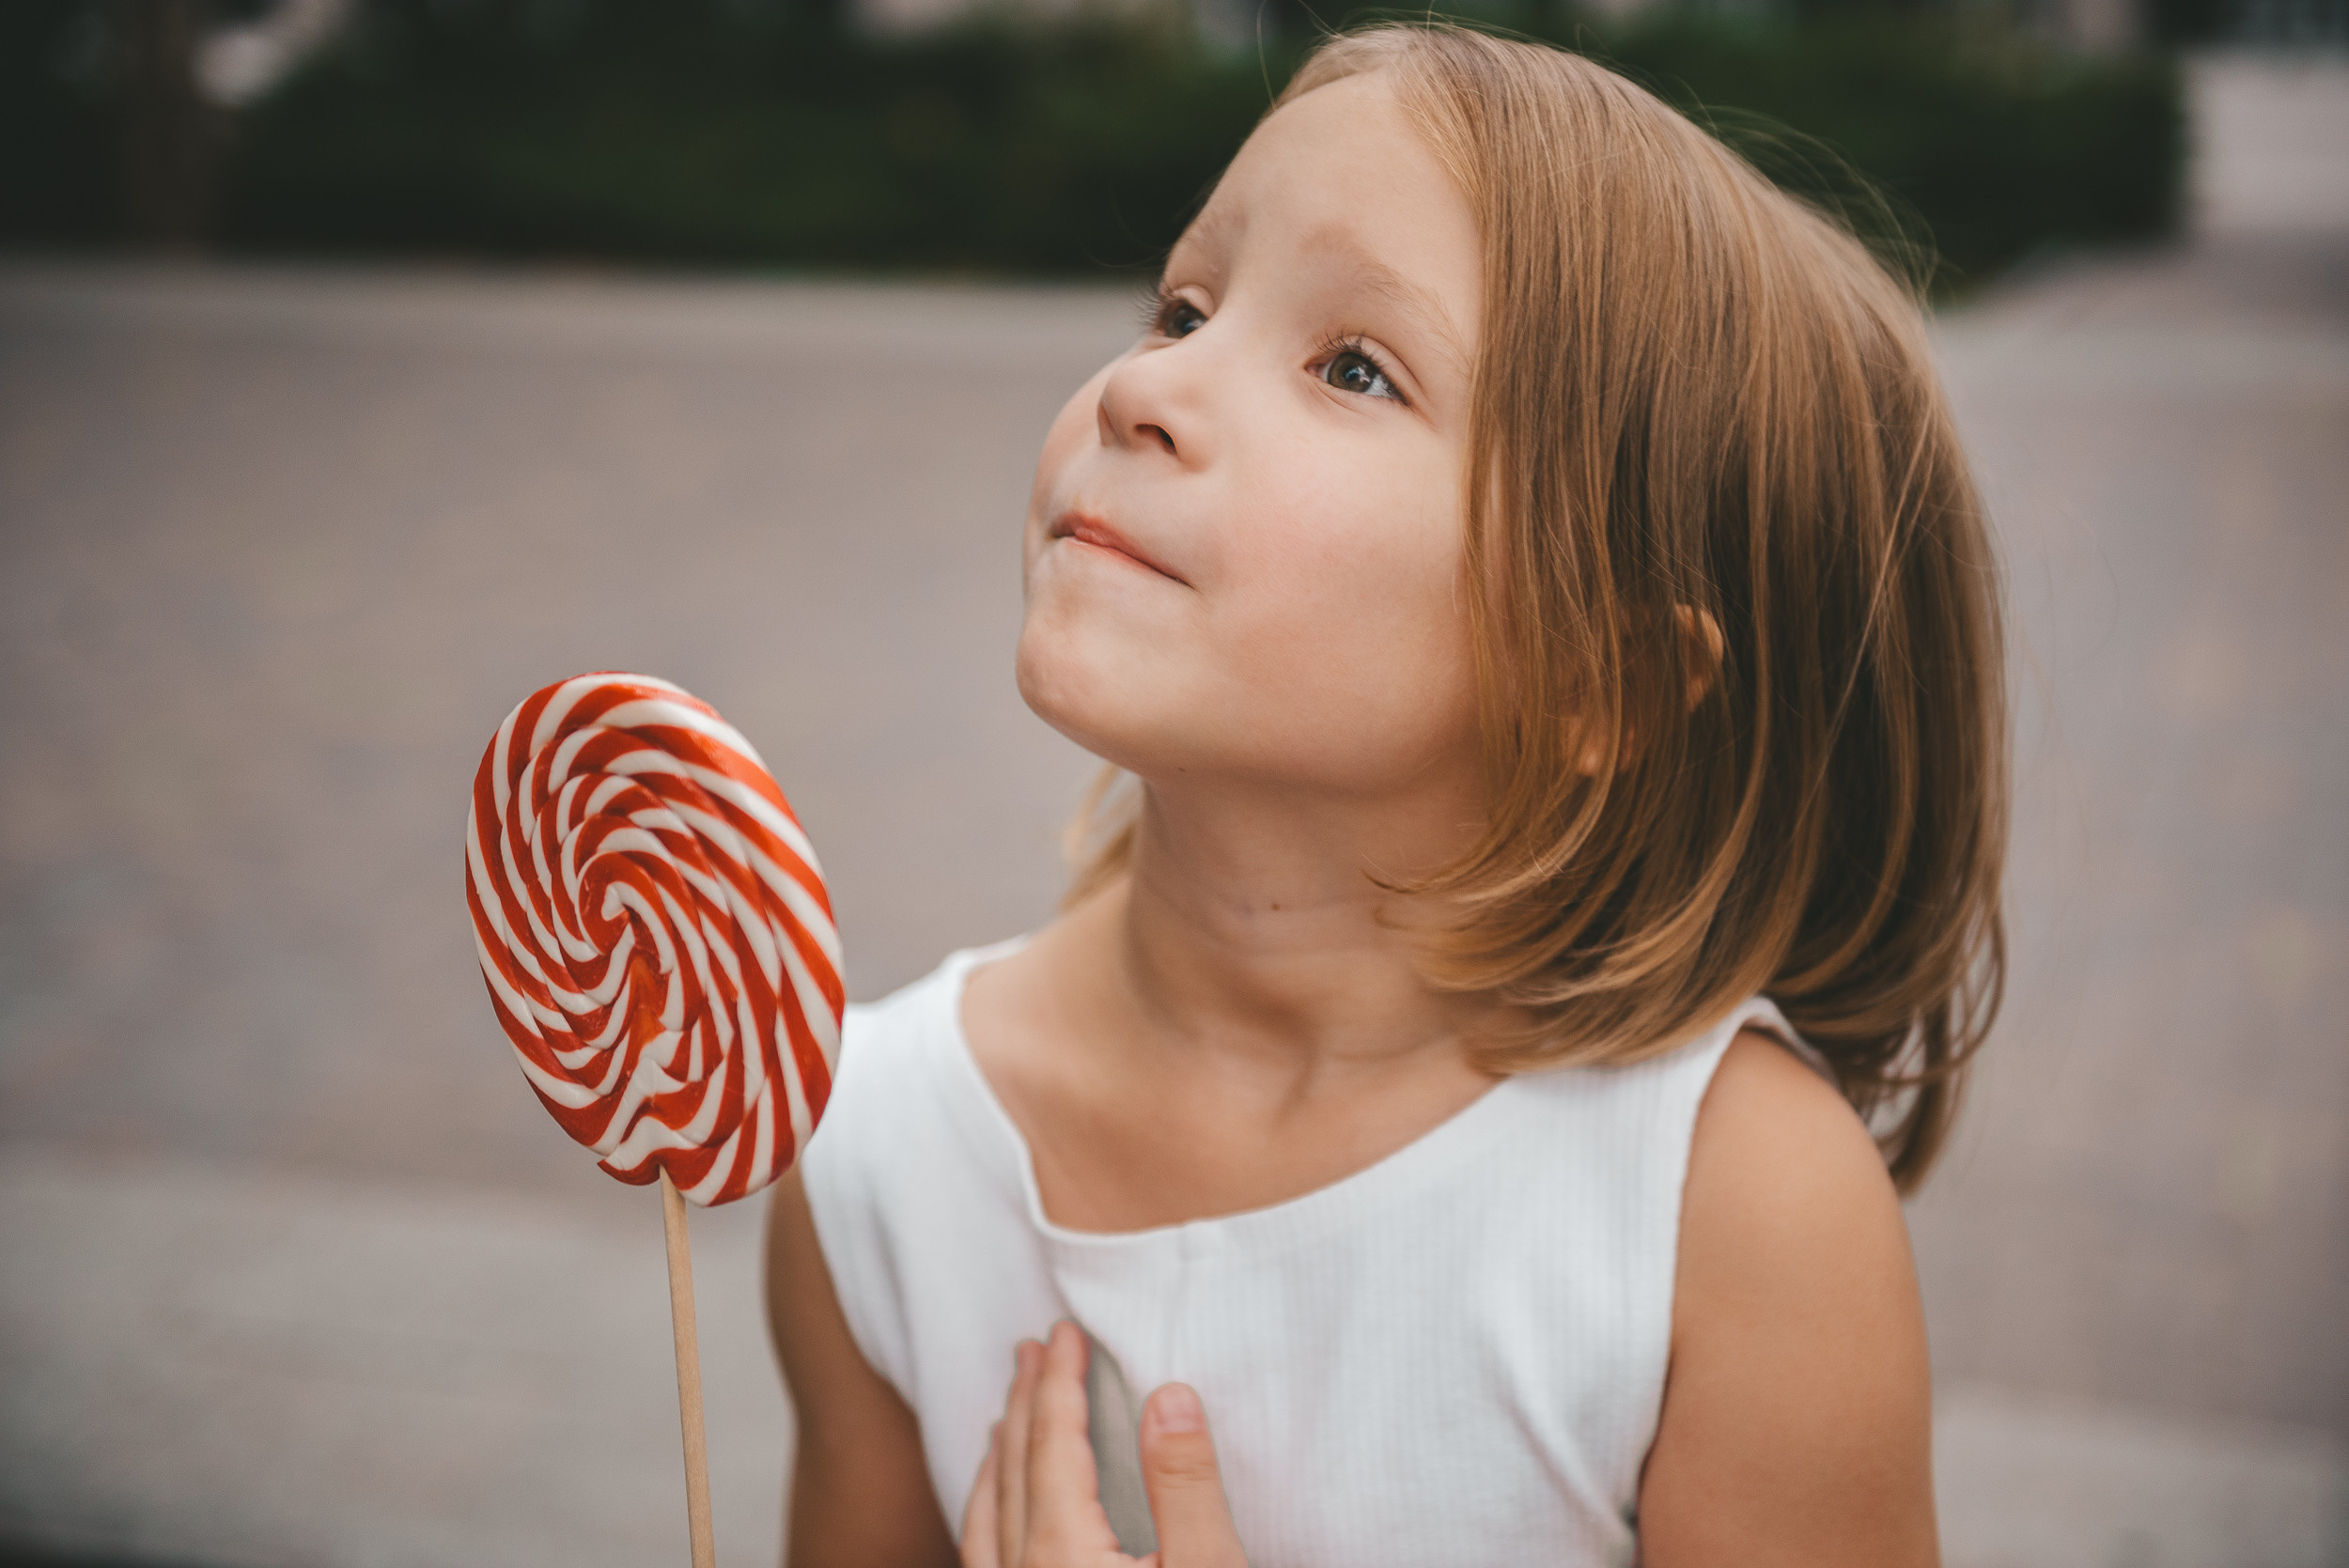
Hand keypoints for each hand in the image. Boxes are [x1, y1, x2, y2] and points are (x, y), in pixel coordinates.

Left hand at [960, 1321, 1246, 1567]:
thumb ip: (1185, 1485)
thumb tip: (1169, 1397)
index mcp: (1063, 1553)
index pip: (1053, 1441)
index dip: (1060, 1380)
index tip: (1064, 1331)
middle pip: (1013, 1468)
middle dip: (1025, 1403)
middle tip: (1030, 1351)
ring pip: (987, 1518)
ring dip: (999, 1457)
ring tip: (1003, 1419)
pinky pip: (985, 1559)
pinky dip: (987, 1515)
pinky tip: (999, 1513)